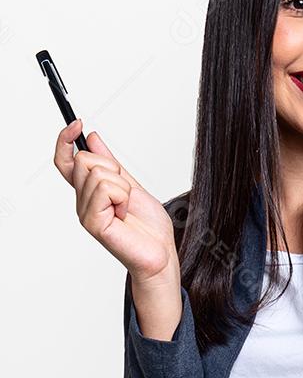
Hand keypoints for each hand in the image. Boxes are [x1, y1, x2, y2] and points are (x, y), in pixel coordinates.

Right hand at [53, 119, 178, 284]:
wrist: (161, 254)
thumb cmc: (149, 227)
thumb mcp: (132, 184)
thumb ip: (111, 162)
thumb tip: (93, 138)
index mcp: (89, 192)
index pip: (65, 161)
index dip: (65, 139)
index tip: (78, 123)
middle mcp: (83, 201)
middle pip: (85, 160)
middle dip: (113, 168)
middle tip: (125, 193)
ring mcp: (85, 212)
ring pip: (98, 173)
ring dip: (122, 187)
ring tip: (127, 207)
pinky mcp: (93, 223)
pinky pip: (105, 190)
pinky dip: (123, 197)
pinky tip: (124, 214)